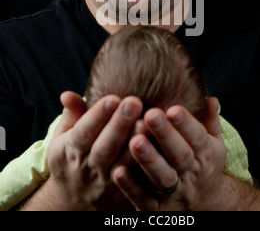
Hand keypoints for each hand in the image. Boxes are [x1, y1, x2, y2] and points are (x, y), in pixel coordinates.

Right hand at [46, 91, 142, 210]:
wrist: (75, 202)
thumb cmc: (71, 157)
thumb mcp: (63, 137)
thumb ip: (71, 115)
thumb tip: (67, 94)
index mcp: (69, 150)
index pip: (83, 132)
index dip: (97, 116)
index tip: (113, 98)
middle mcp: (88, 167)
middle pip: (104, 148)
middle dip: (119, 125)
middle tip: (134, 102)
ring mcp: (106, 182)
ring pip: (122, 165)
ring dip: (135, 143)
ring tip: (147, 122)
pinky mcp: (123, 192)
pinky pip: (136, 179)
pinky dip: (147, 162)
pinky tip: (158, 144)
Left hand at [112, 97, 227, 210]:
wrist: (205, 204)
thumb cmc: (202, 163)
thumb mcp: (213, 143)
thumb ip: (210, 121)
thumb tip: (211, 99)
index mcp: (205, 154)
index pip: (198, 137)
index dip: (186, 124)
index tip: (173, 108)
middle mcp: (191, 173)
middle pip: (180, 155)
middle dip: (166, 135)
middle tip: (151, 115)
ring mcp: (175, 192)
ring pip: (163, 177)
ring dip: (149, 160)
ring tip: (135, 141)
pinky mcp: (157, 209)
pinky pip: (144, 199)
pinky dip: (131, 187)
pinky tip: (118, 170)